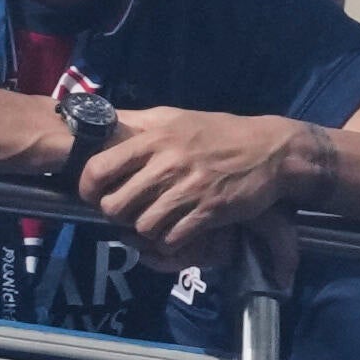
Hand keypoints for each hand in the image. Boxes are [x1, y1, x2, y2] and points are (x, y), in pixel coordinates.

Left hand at [68, 100, 315, 264]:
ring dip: (144, 231)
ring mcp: (189, 189)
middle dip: (118, 215)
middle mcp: (167, 163)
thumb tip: (98, 122)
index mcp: (153, 138)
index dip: (89, 188)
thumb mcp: (174, 118)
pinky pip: (172, 239)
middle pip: (116, 206)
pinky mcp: (209, 211)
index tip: (98, 193)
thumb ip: (136, 124)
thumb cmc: (216, 133)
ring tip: (154, 223)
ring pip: (142, 226)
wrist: (270, 150)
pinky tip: (175, 232)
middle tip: (129, 212)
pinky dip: (169, 242)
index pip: (98, 169)